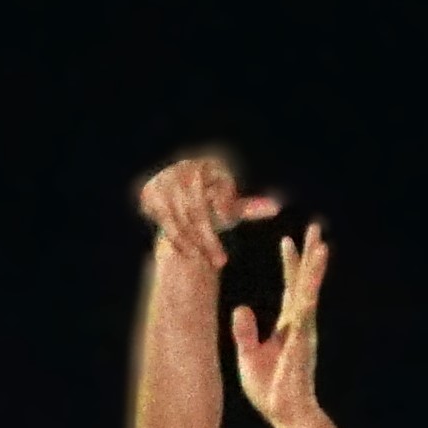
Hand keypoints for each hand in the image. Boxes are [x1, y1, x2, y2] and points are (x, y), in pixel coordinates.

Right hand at [136, 152, 281, 271]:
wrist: (180, 199)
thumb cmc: (214, 204)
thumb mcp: (233, 207)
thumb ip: (251, 207)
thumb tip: (277, 207)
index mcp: (211, 165)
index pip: (218, 185)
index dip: (223, 201)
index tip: (229, 219)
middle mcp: (186, 167)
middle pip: (198, 208)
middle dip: (209, 238)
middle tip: (221, 261)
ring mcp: (166, 179)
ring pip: (182, 217)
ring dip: (195, 243)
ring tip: (207, 262)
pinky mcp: (150, 192)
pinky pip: (166, 221)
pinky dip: (178, 239)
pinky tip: (189, 255)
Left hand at [232, 221, 329, 427]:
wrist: (285, 415)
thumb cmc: (269, 389)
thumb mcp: (248, 355)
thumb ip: (245, 331)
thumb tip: (240, 308)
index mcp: (288, 325)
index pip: (291, 287)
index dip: (290, 264)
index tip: (288, 240)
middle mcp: (300, 325)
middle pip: (305, 283)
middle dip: (310, 256)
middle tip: (315, 228)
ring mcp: (303, 334)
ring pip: (310, 295)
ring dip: (314, 271)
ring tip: (321, 246)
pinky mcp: (301, 347)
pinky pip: (304, 321)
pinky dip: (306, 302)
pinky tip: (308, 287)